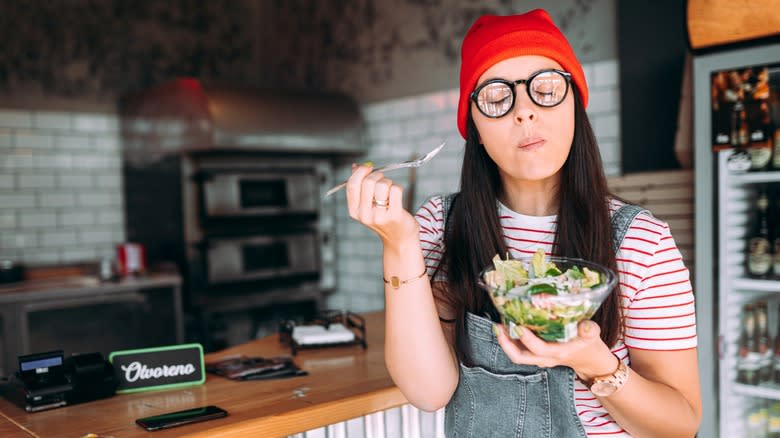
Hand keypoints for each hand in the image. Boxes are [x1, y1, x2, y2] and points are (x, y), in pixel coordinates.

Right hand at [345, 163, 419, 249]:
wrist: (399, 238)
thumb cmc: (383, 217)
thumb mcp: (367, 204)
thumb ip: (360, 185)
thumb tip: (356, 166)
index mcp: (354, 211)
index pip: (352, 185)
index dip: (360, 172)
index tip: (368, 168)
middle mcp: (364, 215)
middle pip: (368, 182)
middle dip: (378, 176)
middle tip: (383, 181)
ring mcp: (379, 216)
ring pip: (382, 185)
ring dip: (389, 183)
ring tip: (390, 192)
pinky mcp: (394, 215)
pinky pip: (395, 190)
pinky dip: (398, 189)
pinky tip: (397, 197)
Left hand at [494, 320, 618, 381]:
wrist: (589, 361)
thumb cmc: (589, 345)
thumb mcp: (593, 335)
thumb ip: (590, 330)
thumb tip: (586, 325)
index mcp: (559, 352)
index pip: (540, 349)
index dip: (527, 339)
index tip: (518, 326)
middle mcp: (547, 358)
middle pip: (521, 357)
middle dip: (506, 344)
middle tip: (498, 326)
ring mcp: (540, 359)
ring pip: (518, 356)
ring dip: (506, 342)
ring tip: (499, 325)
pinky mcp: (536, 355)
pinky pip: (520, 351)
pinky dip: (511, 341)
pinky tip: (506, 327)